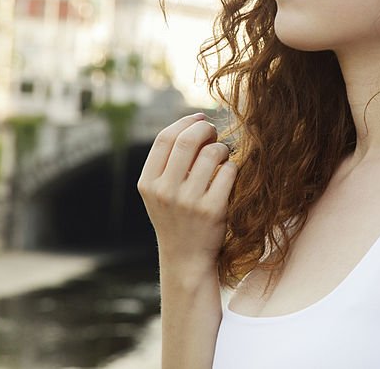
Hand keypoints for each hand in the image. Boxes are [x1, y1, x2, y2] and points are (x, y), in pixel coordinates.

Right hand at [137, 113, 237, 268]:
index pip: (164, 138)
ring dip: (222, 148)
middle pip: (187, 140)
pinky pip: (228, 171)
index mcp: (148, 183)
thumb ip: (168, 161)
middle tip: (214, 132)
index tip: (199, 118)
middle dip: (205, 128)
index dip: (184, 122)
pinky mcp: (212, 211)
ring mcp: (188, 202)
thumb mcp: (159, 192)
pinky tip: (229, 174)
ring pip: (212, 153)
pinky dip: (232, 167)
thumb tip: (196, 120)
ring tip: (222, 156)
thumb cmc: (176, 218)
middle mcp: (164, 191)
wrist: (186, 260)